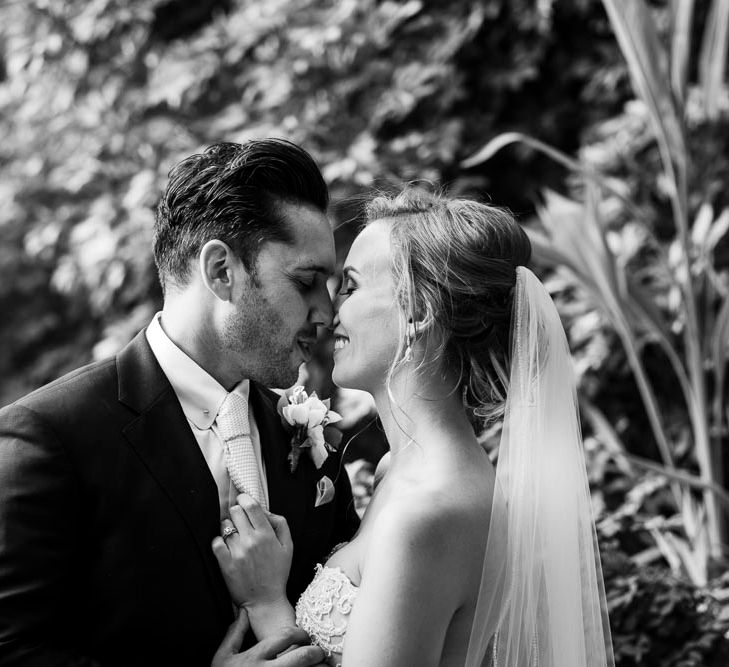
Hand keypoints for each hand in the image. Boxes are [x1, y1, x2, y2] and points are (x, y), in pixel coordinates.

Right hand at [212, 610, 325, 666]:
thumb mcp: (223, 657)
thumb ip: (234, 634)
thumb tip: (243, 611)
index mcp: (255, 657)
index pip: (284, 637)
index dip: (300, 633)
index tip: (305, 635)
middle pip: (301, 656)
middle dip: (316, 652)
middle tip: (320, 652)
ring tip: (322, 666)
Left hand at [213, 493, 293, 608]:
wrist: (265, 601)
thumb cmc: (277, 573)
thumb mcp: (288, 546)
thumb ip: (280, 524)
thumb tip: (265, 511)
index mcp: (267, 534)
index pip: (251, 505)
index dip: (244, 498)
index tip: (243, 500)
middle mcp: (251, 540)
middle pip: (235, 511)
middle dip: (237, 512)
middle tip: (240, 520)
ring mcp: (237, 552)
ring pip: (225, 526)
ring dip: (228, 527)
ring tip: (234, 536)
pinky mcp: (225, 563)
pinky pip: (215, 542)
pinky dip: (218, 541)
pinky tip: (226, 546)